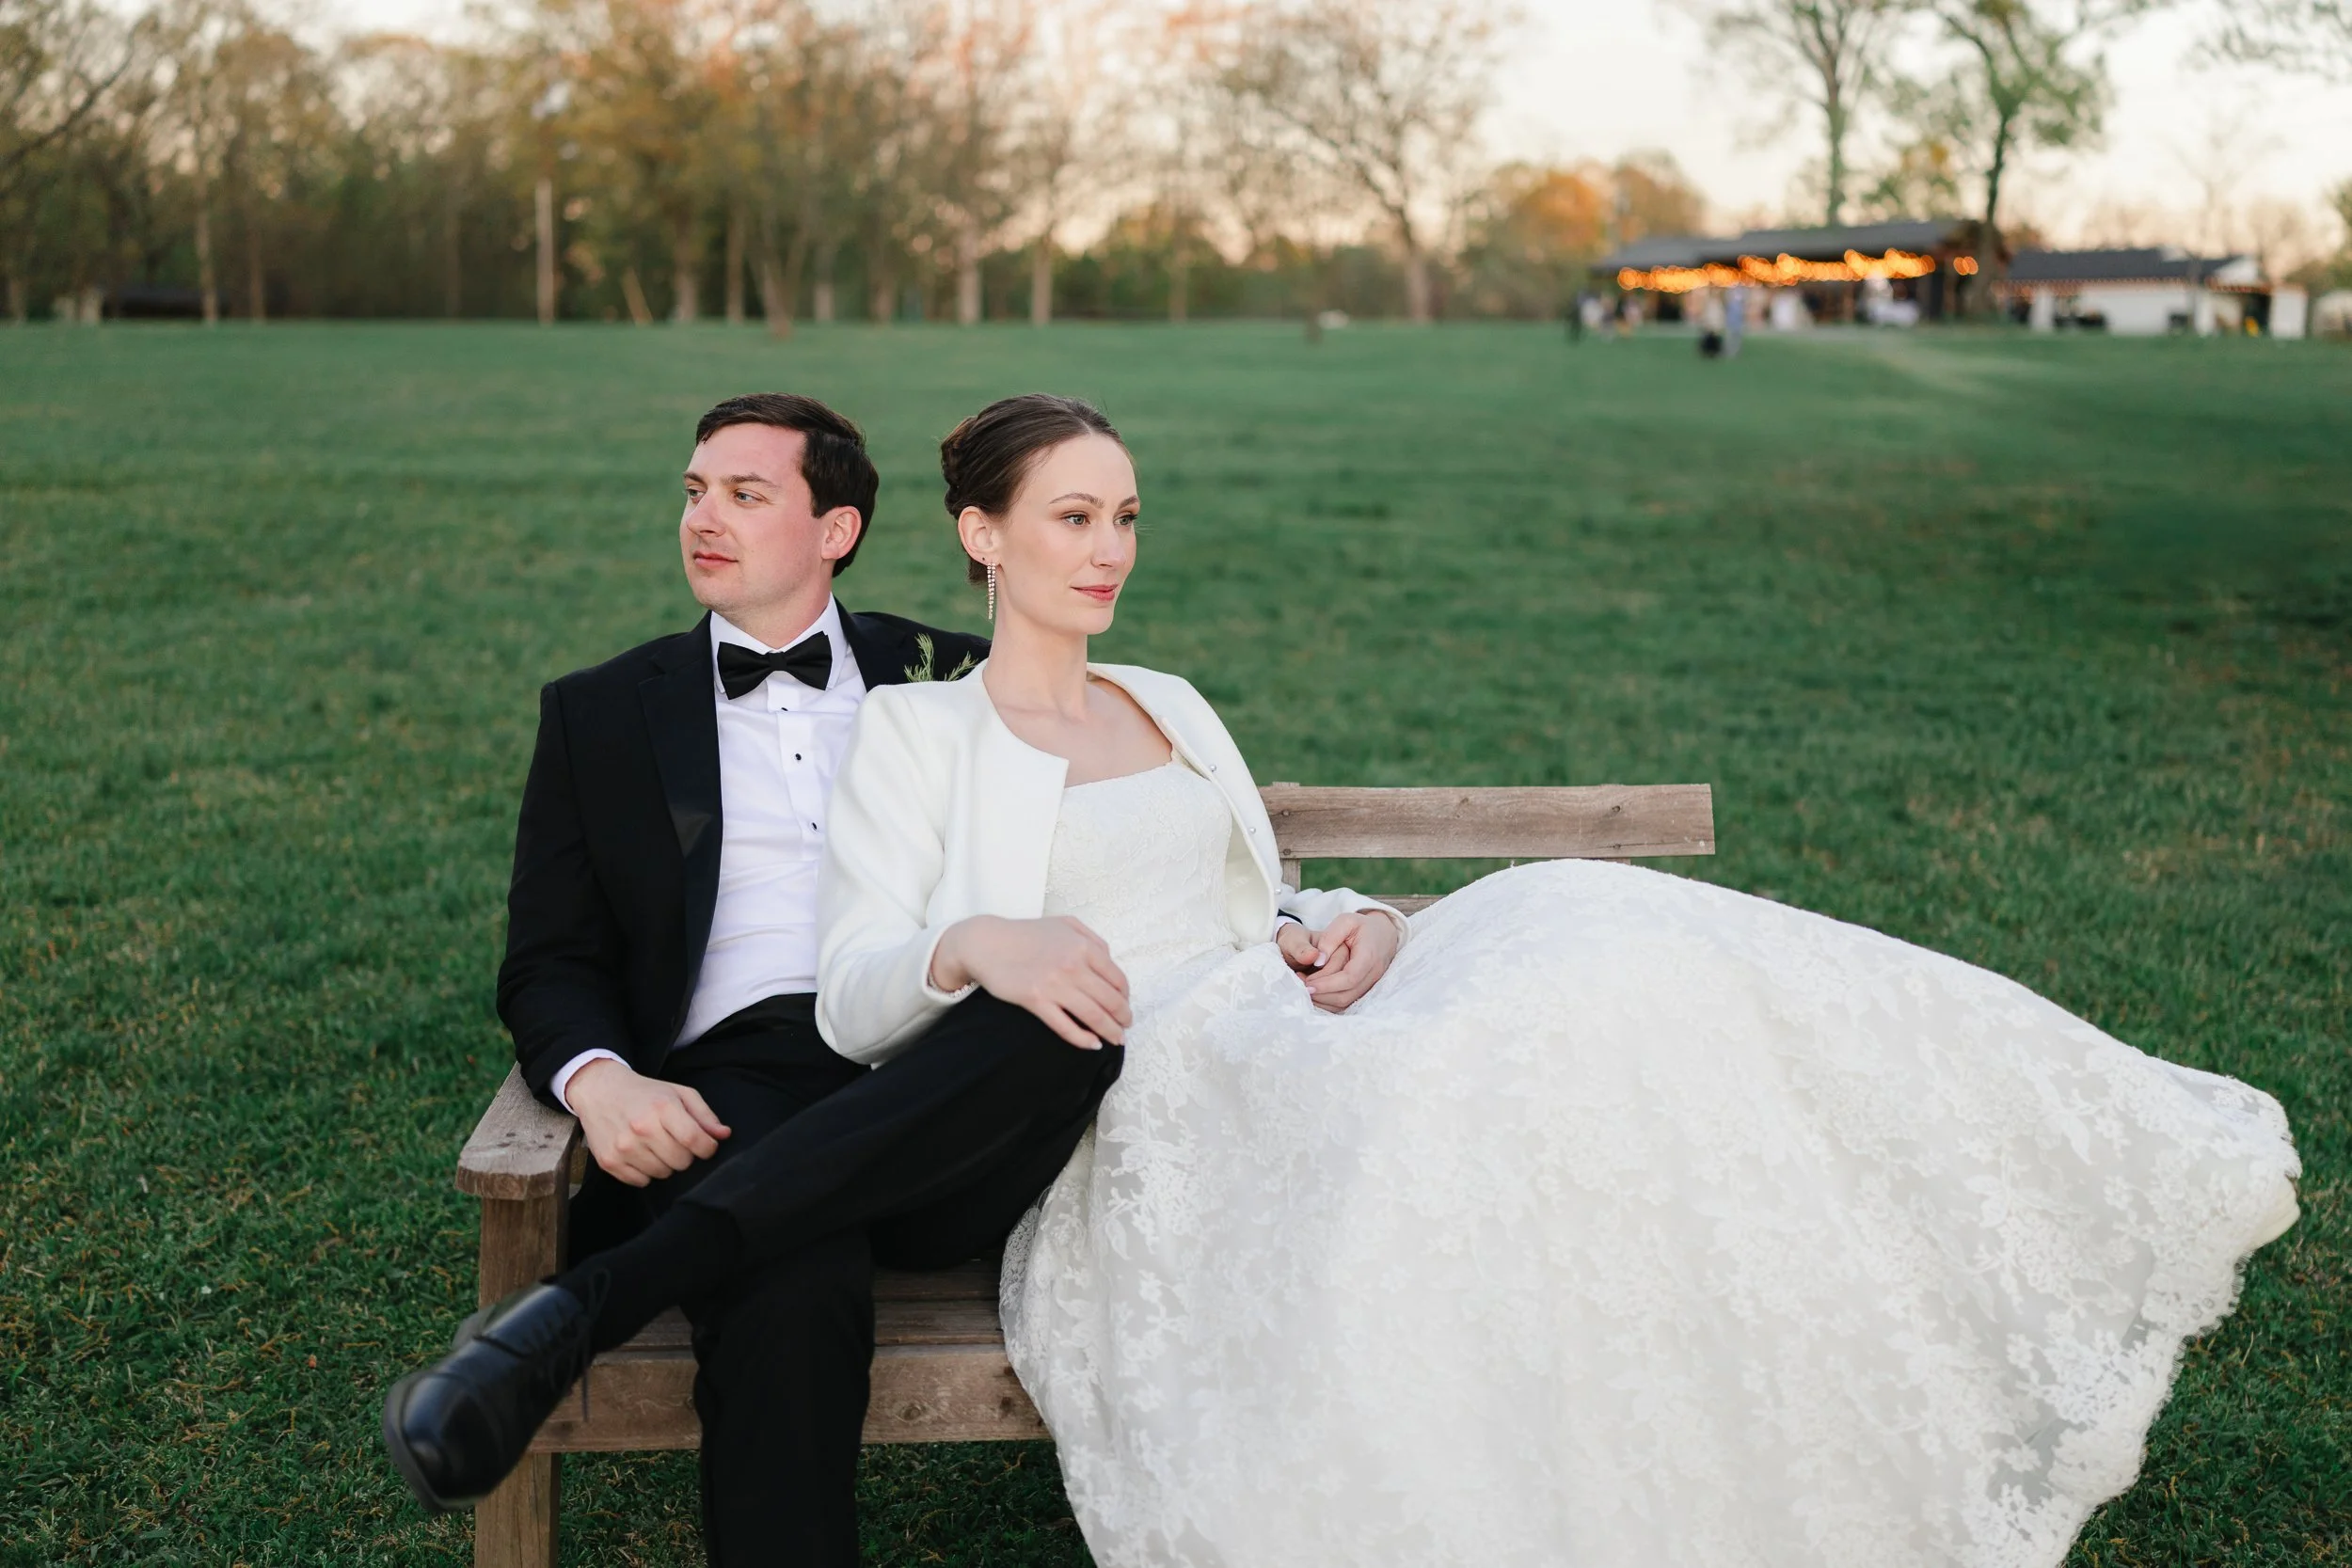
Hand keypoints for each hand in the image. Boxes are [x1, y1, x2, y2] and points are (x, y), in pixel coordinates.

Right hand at [566, 1058, 730, 1187]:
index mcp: (662, 1107)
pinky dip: (645, 1172)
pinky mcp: (609, 1162)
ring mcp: (623, 1146)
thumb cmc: (645, 1093)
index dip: (707, 1148)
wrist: (600, 1091)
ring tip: (656, 1146)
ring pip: (662, 1174)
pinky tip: (640, 1154)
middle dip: (685, 1155)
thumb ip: (704, 1114)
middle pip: (681, 1161)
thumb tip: (724, 1135)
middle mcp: (641, 1127)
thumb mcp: (678, 1093)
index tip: (706, 1146)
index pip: (695, 1140)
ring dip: (665, 1164)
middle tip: (675, 1142)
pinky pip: (641, 1182)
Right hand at [931, 914, 1130, 1049]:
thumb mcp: (1064, 924)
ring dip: (1110, 1031)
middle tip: (1125, 1027)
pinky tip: (1092, 1044)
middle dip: (1123, 1018)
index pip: (1117, 979)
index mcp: (1083, 946)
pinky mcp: (1035, 1000)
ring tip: (1116, 1040)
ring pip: (1093, 1016)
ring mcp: (1054, 985)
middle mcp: (1073, 965)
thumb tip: (1111, 961)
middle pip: (1110, 1000)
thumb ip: (1092, 939)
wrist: (986, 942)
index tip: (1125, 1006)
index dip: (1126, 997)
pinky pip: (1065, 1026)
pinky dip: (1083, 1039)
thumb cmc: (1025, 933)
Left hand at [1290, 909, 1401, 1012]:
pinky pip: (1348, 1003)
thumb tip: (1318, 961)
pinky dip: (1330, 1002)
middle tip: (1301, 987)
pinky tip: (1316, 994)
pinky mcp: (1366, 990)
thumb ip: (1330, 938)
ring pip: (1347, 1002)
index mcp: (1368, 956)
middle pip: (1346, 995)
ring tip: (1305, 990)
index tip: (1307, 984)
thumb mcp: (1346, 921)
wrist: (1385, 934)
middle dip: (1321, 995)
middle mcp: (1373, 974)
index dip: (1327, 985)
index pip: (1349, 978)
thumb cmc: (1362, 926)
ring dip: (1324, 1001)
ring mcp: (1372, 985)